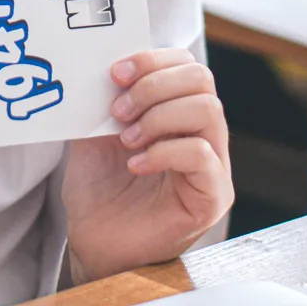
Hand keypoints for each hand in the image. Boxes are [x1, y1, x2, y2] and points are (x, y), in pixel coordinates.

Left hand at [62, 49, 231, 283]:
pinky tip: (134, 165)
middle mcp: (203, 134)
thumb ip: (104, 100)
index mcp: (179, 112)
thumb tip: (97, 63)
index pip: (186, 64)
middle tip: (118, 110)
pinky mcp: (212, 196)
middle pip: (201, 80)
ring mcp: (213, 166)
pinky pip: (201, 155)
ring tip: (127, 139)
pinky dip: (163, 151)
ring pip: (208, 111)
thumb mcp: (93, 135)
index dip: (152, 60)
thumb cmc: (99, 193)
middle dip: (153, 86)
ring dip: (159, 116)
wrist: (95, 245)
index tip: (115, 73)